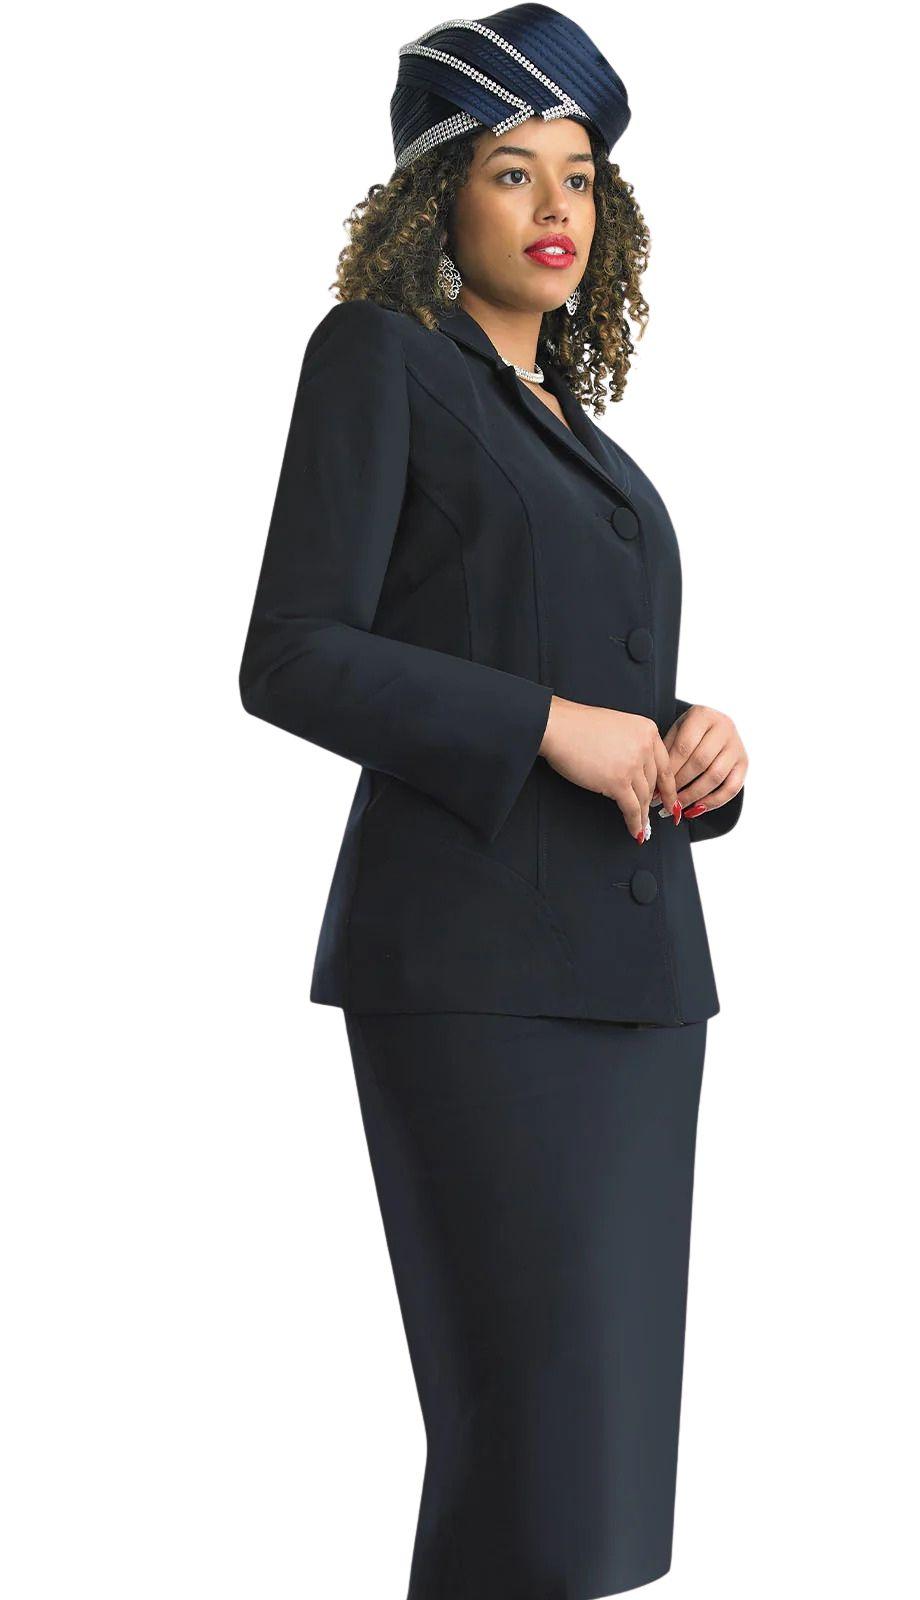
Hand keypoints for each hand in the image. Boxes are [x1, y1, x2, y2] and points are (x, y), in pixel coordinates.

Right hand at [539, 696, 682, 843]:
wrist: (559, 727)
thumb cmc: (578, 726)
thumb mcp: (617, 727)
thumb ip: (631, 745)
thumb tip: (634, 771)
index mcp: (647, 730)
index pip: (664, 764)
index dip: (669, 787)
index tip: (671, 799)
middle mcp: (644, 747)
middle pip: (654, 782)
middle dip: (654, 802)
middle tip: (655, 814)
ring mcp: (632, 765)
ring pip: (644, 797)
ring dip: (643, 815)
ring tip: (642, 827)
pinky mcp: (617, 782)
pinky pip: (632, 808)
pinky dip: (635, 822)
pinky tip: (635, 830)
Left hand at [655, 704, 746, 819]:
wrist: (713, 725)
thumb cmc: (689, 731)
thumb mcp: (675, 733)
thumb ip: (667, 753)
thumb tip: (657, 788)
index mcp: (702, 715)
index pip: (684, 747)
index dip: (670, 770)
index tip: (657, 788)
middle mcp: (724, 727)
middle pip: (700, 762)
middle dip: (680, 784)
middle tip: (665, 799)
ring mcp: (736, 745)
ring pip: (715, 776)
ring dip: (694, 795)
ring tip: (677, 806)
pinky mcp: (744, 762)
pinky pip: (732, 788)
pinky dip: (714, 802)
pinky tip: (696, 809)